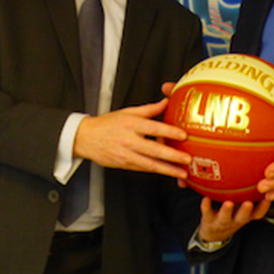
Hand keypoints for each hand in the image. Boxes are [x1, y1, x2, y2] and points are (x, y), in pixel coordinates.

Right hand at [73, 98, 191, 178]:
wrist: (86, 138)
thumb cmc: (107, 124)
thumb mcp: (127, 112)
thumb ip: (149, 109)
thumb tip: (166, 101)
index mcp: (131, 124)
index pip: (153, 128)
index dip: (169, 132)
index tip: (183, 135)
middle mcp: (129, 140)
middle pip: (153, 150)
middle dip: (172, 156)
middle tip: (187, 159)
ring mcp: (126, 155)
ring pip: (150, 164)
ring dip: (168, 169)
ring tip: (182, 171)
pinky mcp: (124, 165)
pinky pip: (143, 168)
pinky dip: (157, 171)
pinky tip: (168, 172)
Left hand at [197, 196, 270, 242]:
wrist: (213, 235)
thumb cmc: (231, 217)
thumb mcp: (242, 212)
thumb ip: (250, 197)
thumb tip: (258, 174)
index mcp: (244, 217)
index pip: (257, 214)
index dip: (263, 208)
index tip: (267, 199)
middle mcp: (234, 220)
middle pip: (242, 217)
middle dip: (245, 210)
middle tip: (248, 203)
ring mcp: (222, 221)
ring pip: (225, 217)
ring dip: (227, 211)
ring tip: (228, 203)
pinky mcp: (208, 219)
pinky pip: (207, 212)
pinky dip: (206, 206)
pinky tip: (206, 198)